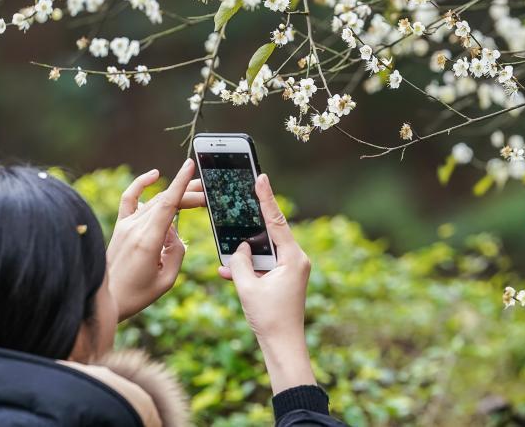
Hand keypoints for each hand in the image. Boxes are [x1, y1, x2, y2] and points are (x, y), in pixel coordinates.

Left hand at [107, 159, 204, 320]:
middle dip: (189, 196)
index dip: (180, 183)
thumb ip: (177, 251)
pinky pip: (130, 199)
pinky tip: (154, 175)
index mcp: (147, 241)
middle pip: (166, 202)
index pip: (167, 204)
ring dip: (175, 194)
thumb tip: (174, 231)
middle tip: (208, 196)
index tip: (190, 165)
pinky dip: (141, 184)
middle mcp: (135, 228)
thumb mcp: (167, 279)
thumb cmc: (136, 294)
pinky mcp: (120, 227)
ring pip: (154, 201)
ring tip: (195, 193)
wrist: (106, 300)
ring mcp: (126, 226)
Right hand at [218, 174, 315, 393]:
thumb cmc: (269, 319)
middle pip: (270, 234)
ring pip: (264, 252)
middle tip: (239, 203)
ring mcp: (291, 270)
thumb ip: (239, 262)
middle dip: (251, 227)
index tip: (261, 177)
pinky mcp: (284, 280)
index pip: (276, 221)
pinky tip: (228, 271)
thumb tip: (239, 249)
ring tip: (228, 251)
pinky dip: (248, 268)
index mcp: (293, 258)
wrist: (283, 347)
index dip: (266, 198)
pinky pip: (264, 266)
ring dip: (246, 254)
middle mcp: (296, 260)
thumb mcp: (247, 288)